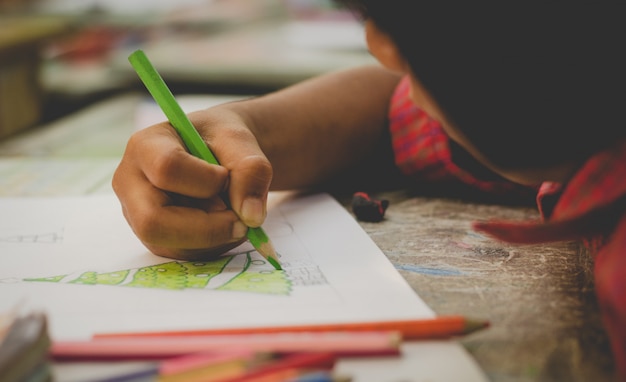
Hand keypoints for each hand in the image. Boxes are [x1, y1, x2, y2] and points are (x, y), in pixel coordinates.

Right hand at [112, 109, 272, 259]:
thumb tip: (251, 216)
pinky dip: (216, 244)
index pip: (166, 169)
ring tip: (235, 212)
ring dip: (217, 237)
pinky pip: (185, 254)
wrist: (219, 153)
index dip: (205, 181)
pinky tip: (225, 222)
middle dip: (206, 228)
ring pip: (173, 245)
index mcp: (146, 146)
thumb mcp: (241, 141)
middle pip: (153, 222)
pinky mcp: (156, 239)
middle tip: (242, 221)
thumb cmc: (221, 140)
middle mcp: (132, 184)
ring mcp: (139, 216)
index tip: (227, 177)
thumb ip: (251, 170)